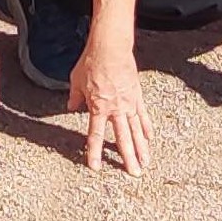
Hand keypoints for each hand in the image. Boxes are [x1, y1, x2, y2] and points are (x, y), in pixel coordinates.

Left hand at [69, 36, 151, 174]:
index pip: (95, 135)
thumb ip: (75, 97)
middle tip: (134, 174)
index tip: (96, 167)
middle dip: (128, 158)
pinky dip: (147, 128)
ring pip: (137, 130)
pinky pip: (143, 115)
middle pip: (123, 138)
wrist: (111, 47)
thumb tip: (71, 108)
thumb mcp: (76, 81)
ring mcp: (129, 103)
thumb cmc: (92, 62)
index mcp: (98, 107)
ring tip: (145, 163)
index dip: (95, 152)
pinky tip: (150, 139)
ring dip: (141, 148)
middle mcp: (116, 108)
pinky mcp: (137, 95)